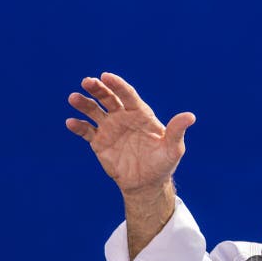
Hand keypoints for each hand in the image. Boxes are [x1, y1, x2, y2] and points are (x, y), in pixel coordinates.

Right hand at [66, 72, 195, 195]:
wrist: (147, 183)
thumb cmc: (163, 164)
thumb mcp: (172, 149)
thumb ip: (177, 131)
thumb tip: (190, 116)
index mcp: (140, 114)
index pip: (128, 95)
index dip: (118, 85)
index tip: (107, 76)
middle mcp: (123, 117)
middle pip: (108, 98)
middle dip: (98, 89)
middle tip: (87, 81)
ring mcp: (110, 128)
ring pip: (94, 111)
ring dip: (84, 103)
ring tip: (74, 98)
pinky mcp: (99, 142)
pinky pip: (86, 131)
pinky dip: (78, 126)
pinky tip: (71, 122)